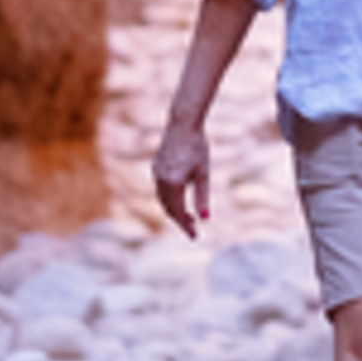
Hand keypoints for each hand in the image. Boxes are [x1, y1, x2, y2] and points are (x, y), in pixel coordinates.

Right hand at [152, 119, 210, 235]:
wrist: (183, 123)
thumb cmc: (198, 146)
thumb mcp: (204, 173)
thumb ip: (202, 197)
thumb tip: (206, 219)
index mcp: (173, 183)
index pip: (178, 212)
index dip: (186, 226)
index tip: (195, 236)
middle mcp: (161, 180)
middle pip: (168, 208)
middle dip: (179, 220)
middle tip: (193, 228)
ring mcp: (156, 173)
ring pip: (162, 199)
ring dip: (173, 209)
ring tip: (188, 216)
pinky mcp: (155, 166)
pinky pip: (160, 188)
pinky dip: (169, 198)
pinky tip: (180, 197)